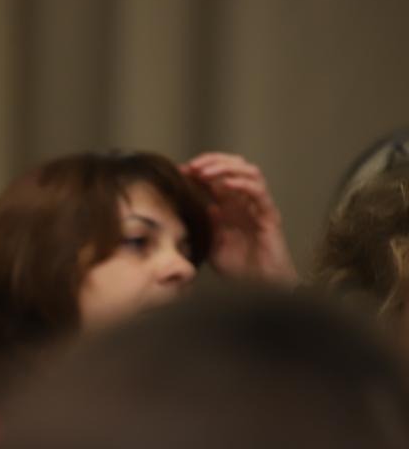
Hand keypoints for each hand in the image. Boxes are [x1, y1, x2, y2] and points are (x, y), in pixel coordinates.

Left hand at [180, 152, 298, 283]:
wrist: (259, 287)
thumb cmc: (238, 269)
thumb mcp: (213, 245)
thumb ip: (207, 225)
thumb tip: (202, 205)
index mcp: (229, 207)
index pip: (216, 178)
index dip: (198, 170)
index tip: (179, 171)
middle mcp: (244, 202)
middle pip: (233, 167)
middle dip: (211, 162)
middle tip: (191, 167)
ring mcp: (258, 206)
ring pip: (248, 172)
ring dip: (225, 167)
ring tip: (205, 172)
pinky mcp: (269, 215)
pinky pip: (259, 192)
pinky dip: (242, 183)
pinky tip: (226, 184)